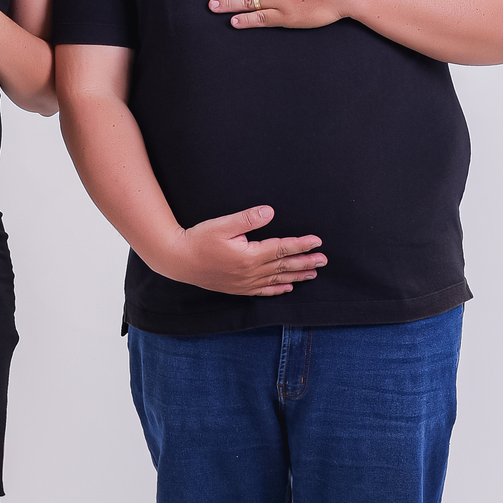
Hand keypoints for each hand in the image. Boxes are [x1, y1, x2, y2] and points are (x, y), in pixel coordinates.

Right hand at [155, 206, 325, 296]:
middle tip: (323, 260)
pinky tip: (287, 288)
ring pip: (277, 279)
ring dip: (296, 276)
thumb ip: (247, 219)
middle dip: (306, 262)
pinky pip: (263, 290)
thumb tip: (269, 212)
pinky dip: (277, 289)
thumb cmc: (199, 240)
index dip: (301, 244)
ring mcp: (244, 282)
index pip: (282, 248)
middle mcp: (251, 272)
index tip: (317, 242)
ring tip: (313, 274)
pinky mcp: (237, 288)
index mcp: (250, 255)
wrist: (178, 261)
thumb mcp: (222, 224)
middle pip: (284, 266)